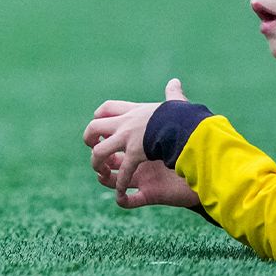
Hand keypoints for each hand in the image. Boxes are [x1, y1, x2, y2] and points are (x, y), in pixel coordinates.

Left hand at [83, 78, 197, 205]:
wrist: (186, 125)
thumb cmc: (182, 115)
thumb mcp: (174, 103)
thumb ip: (172, 94)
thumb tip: (175, 82)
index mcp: (134, 110)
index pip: (107, 108)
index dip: (99, 116)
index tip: (100, 124)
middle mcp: (126, 123)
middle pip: (95, 126)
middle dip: (89, 138)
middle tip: (93, 147)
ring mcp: (128, 139)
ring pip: (100, 151)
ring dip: (98, 163)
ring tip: (101, 172)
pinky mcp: (135, 154)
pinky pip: (123, 172)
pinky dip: (120, 185)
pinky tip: (120, 194)